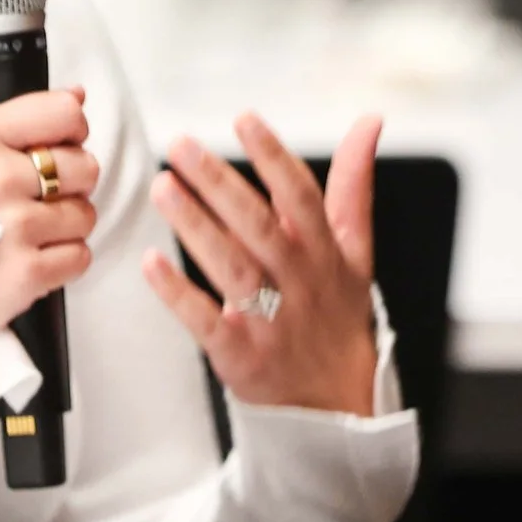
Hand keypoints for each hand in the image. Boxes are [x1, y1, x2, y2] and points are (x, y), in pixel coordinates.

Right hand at [0, 87, 100, 347]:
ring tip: (23, 235)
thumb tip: (79, 95)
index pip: (64, 114)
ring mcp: (15, 227)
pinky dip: (60, 263)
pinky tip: (27, 260)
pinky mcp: (27, 273)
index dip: (69, 133)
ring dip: (62, 228)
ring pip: (85, 215)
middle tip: (32, 201)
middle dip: (67, 186)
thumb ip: (17, 122)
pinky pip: (79, 257)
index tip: (51, 150)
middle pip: (85, 168)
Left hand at [144, 113, 382, 416]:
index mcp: (325, 252)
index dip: (274, 157)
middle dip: (220, 184)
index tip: (244, 119)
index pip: (302, 197)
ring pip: (232, 268)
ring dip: (195, 227)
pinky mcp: (240, 355)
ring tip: (163, 187)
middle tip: (181, 146)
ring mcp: (270, 321)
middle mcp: (298, 282)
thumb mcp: (356, 250)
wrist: (336, 401)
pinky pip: (206, 322)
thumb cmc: (336, 312)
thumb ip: (353, 185)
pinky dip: (179, 294)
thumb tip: (369, 123)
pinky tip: (152, 263)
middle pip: (259, 227)